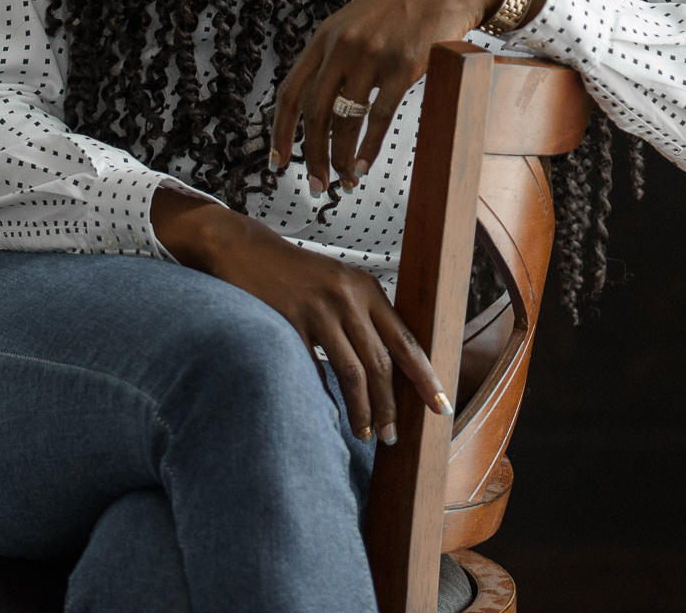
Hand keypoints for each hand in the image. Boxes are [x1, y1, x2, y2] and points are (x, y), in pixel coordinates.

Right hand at [153, 189, 452, 443]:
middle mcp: (349, 298)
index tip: (439, 406)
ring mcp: (319, 309)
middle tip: (392, 435)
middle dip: (390, 404)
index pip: (406, 340)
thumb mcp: (340, 287)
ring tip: (365, 433)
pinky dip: (325, 396)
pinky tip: (331, 416)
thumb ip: (363, 318)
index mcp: (368, 289)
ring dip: (362, 409)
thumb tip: (388, 366)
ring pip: (353, 371)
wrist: (246, 251)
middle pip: (381, 362)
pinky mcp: (289, 321)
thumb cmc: (297, 276)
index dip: (425, 376)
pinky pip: (313, 368)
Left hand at [267, 0, 507, 193]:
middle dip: (310, 155)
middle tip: (316, 184)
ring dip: (340, 157)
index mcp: (325, 36)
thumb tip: (317, 102)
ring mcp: (373, 56)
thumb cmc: (407, 7)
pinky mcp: (403, 67)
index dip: (279, 131)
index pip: (290, 92)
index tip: (277, 162)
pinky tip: (364, 166)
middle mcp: (343, 45)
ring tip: (343, 180)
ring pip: (345, 120)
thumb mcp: (358, 22)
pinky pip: (378, 117)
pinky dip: (368, 148)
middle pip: (314, 113)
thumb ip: (336, 54)